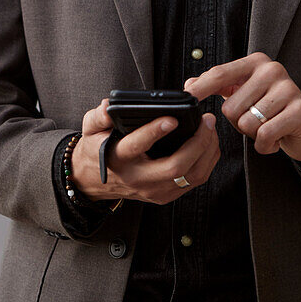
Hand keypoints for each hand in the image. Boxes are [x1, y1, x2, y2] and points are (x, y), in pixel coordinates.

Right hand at [70, 98, 220, 204]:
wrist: (94, 180)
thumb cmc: (96, 149)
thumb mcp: (90, 129)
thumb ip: (98, 116)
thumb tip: (107, 106)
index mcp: (117, 158)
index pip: (137, 145)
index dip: (155, 131)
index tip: (172, 118)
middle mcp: (138, 178)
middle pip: (174, 167)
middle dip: (197, 143)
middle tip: (206, 120)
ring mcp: (153, 190)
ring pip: (189, 176)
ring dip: (206, 152)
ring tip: (210, 128)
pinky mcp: (164, 195)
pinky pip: (193, 181)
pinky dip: (206, 161)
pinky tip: (209, 144)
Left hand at [184, 53, 300, 165]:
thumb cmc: (273, 109)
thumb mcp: (245, 93)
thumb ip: (219, 86)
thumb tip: (190, 84)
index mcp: (256, 62)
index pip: (220, 74)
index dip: (201, 88)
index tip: (186, 97)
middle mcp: (272, 70)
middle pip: (230, 107)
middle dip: (238, 123)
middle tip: (257, 120)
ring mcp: (288, 89)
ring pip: (246, 123)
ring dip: (253, 135)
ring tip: (268, 127)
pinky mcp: (299, 111)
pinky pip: (264, 136)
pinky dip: (265, 145)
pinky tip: (276, 139)